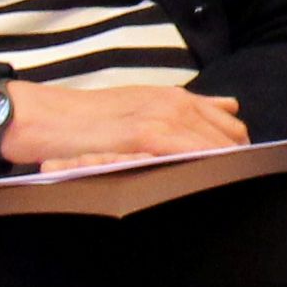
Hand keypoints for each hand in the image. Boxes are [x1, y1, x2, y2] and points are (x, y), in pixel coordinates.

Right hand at [0, 79, 246, 168]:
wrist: (49, 117)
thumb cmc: (93, 117)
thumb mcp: (146, 102)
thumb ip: (190, 106)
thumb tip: (230, 106)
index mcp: (179, 97)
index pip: (232, 127)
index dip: (237, 150)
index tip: (235, 169)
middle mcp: (178, 104)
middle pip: (232, 139)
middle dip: (234, 162)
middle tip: (226, 184)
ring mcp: (165, 118)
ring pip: (217, 148)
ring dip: (222, 168)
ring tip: (217, 189)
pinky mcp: (148, 135)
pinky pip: (192, 152)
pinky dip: (203, 168)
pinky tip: (202, 184)